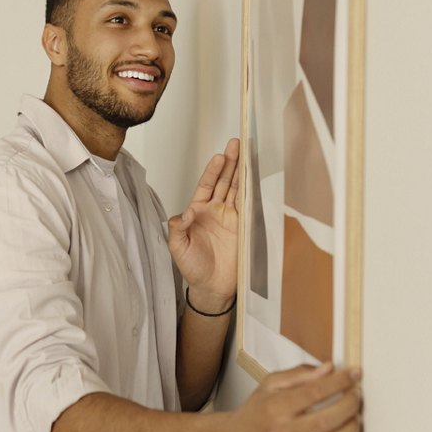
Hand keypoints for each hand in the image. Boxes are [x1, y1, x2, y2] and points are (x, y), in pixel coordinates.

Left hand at [168, 137, 239, 309]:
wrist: (211, 287)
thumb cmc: (192, 268)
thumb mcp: (177, 248)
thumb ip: (177, 229)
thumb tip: (182, 214)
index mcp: (197, 212)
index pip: (206, 185)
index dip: (213, 170)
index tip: (219, 156)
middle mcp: (215, 211)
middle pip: (224, 181)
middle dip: (230, 162)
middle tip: (236, 143)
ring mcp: (230, 218)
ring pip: (237, 189)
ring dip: (241, 172)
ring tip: (247, 154)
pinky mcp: (242, 227)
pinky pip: (247, 205)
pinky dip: (251, 191)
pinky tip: (254, 178)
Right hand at [225, 363, 362, 431]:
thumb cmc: (254, 414)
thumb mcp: (269, 385)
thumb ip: (299, 375)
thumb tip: (328, 369)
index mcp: (275, 407)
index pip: (315, 392)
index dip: (340, 382)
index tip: (353, 374)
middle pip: (327, 420)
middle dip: (350, 405)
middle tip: (357, 396)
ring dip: (352, 430)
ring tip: (357, 418)